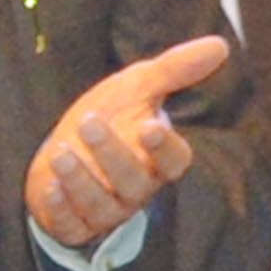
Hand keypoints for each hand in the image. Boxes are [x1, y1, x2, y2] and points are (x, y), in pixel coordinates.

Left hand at [22, 33, 239, 251]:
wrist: (63, 148)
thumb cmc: (109, 117)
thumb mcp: (137, 87)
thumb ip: (175, 69)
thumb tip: (221, 45)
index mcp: (156, 158)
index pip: (173, 161)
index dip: (164, 148)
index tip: (150, 125)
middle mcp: (135, 188)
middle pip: (133, 180)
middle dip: (111, 153)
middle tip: (89, 121)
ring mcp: (105, 210)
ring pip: (100, 205)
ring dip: (80, 180)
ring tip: (61, 151)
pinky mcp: (74, 225)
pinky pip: (71, 225)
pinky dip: (59, 208)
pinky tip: (49, 187)